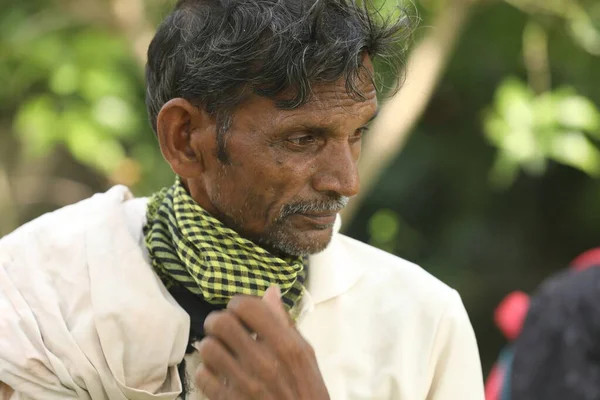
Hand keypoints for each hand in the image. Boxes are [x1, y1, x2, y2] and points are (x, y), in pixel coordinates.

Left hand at [194, 286, 329, 399]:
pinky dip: (207, 371)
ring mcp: (244, 383)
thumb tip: (270, 291)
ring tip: (220, 350)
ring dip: (211, 346)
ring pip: (207, 347)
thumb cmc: (306, 389)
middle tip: (223, 328)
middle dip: (218, 321)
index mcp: (286, 345)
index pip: (247, 307)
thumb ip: (285, 322)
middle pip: (221, 323)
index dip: (239, 304)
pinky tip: (218, 373)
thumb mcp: (304, 354)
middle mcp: (264, 361)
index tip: (240, 312)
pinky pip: (202, 375)